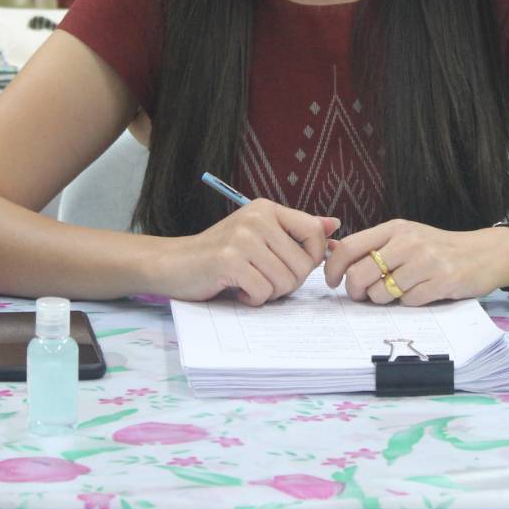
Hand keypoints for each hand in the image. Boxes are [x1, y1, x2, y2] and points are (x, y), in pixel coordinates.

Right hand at [163, 199, 337, 305]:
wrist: (174, 263)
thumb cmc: (220, 253)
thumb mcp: (258, 235)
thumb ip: (295, 231)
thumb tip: (334, 224)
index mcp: (267, 209)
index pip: (314, 232)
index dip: (313, 258)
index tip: (294, 267)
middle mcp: (257, 218)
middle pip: (303, 264)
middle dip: (288, 283)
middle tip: (264, 280)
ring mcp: (242, 238)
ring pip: (286, 281)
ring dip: (270, 293)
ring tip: (250, 284)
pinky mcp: (229, 261)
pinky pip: (263, 292)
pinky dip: (253, 299)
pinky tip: (238, 290)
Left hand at [323, 220, 508, 306]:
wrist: (483, 254)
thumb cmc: (437, 248)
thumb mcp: (405, 237)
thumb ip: (372, 245)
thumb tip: (331, 252)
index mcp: (395, 228)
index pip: (350, 246)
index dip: (334, 268)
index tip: (333, 281)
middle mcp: (408, 242)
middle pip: (361, 274)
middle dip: (356, 291)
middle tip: (362, 295)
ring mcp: (425, 262)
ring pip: (381, 293)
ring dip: (384, 299)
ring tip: (398, 290)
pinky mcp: (441, 282)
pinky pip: (407, 302)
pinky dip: (409, 303)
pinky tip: (421, 292)